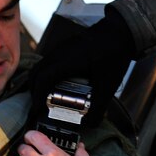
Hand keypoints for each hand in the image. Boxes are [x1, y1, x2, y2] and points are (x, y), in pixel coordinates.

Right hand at [30, 8, 135, 126]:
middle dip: (34, 92)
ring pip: (40, 67)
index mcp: (68, 62)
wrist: (120, 31)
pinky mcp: (63, 47)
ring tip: (45, 97)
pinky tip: (55, 84)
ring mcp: (60, 48)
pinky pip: (47, 62)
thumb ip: (100, 106)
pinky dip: (44, 75)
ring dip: (39, 83)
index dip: (37, 96)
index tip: (37, 110)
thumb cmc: (114, 55)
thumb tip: (91, 124)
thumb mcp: (108, 84)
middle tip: (39, 107)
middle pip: (36, 74)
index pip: (43, 79)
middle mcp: (59, 53)